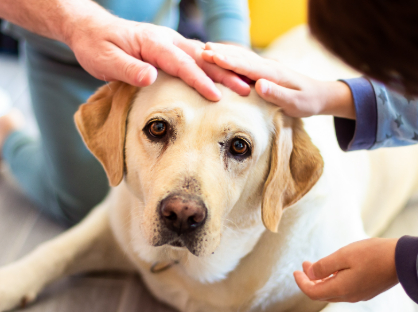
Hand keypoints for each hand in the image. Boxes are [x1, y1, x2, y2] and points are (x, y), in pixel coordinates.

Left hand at [67, 16, 250, 100]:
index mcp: (152, 43)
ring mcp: (170, 42)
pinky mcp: (170, 49)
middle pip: (201, 58)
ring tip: (244, 85)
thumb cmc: (96, 46)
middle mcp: (166, 40)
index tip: (217, 96)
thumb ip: (128, 69)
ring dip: (224, 70)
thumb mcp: (105, 60)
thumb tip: (151, 77)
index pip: (181, 63)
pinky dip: (214, 67)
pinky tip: (225, 77)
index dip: (200, 80)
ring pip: (203, 56)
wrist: (90, 29)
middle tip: (246, 89)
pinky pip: (196, 58)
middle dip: (225, 74)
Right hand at [202, 43, 354, 117]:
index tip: (212, 56)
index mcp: (273, 74)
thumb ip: (278, 94)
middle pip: (241, 58)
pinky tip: (223, 56)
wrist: (320, 95)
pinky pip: (246, 62)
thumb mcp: (295, 103)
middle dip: (221, 53)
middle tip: (200, 50)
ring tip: (206, 49)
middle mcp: (268, 66)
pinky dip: (232, 57)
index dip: (229, 61)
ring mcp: (267, 67)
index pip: (247, 66)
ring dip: (224, 52)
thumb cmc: (308, 102)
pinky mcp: (266, 71)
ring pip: (242, 57)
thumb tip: (259, 85)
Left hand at [294, 238, 398, 302]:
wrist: (403, 260)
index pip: (312, 293)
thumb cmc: (373, 254)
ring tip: (315, 265)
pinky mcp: (366, 290)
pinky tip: (333, 269)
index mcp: (341, 289)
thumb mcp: (344, 255)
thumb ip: (324, 266)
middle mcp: (349, 297)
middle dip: (309, 280)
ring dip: (321, 280)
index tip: (295, 271)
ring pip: (332, 292)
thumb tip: (310, 274)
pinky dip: (332, 280)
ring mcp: (359, 295)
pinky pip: (343, 289)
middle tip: (304, 265)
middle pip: (321, 293)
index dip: (301, 283)